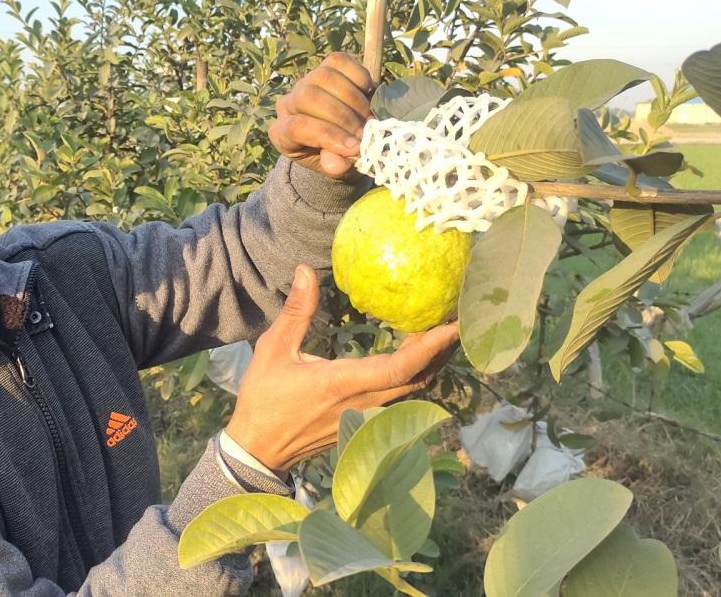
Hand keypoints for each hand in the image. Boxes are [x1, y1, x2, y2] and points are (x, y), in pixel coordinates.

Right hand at [225, 264, 458, 471]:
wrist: (260, 449)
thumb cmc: (263, 399)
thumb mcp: (273, 349)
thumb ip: (296, 311)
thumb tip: (305, 270)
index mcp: (343, 384)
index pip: (400, 368)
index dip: (431, 347)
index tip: (453, 323)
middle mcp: (364, 403)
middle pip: (420, 378)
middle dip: (444, 348)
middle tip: (460, 315)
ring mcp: (368, 416)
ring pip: (415, 389)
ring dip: (435, 361)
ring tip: (446, 329)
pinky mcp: (367, 421)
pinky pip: (404, 396)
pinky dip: (419, 373)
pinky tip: (420, 354)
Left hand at [269, 52, 376, 179]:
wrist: (342, 139)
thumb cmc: (335, 157)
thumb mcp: (335, 168)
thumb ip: (334, 166)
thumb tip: (337, 164)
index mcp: (282, 133)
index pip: (297, 126)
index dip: (327, 135)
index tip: (355, 147)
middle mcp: (288, 104)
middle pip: (308, 96)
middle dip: (342, 115)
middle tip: (363, 132)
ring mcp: (304, 82)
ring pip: (324, 76)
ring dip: (353, 98)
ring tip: (368, 118)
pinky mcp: (324, 67)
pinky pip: (339, 61)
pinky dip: (359, 77)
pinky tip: (368, 94)